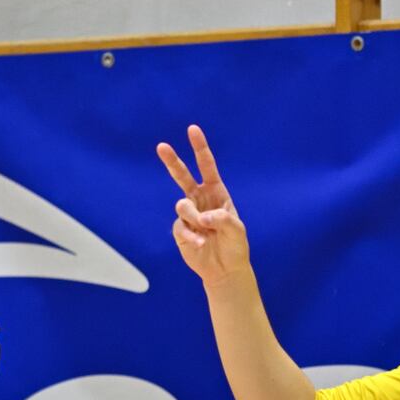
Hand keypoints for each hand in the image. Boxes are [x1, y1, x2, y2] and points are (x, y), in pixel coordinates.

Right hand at [156, 124, 251, 285]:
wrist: (225, 269)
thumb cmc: (235, 246)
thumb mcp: (237, 230)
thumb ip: (222, 219)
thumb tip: (203, 217)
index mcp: (216, 193)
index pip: (206, 166)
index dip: (199, 148)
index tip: (192, 130)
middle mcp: (200, 200)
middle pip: (182, 176)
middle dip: (172, 161)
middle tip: (162, 146)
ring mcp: (189, 215)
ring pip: (182, 206)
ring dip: (194, 218)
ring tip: (205, 232)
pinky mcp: (180, 230)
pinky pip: (180, 227)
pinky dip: (190, 236)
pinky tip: (201, 244)